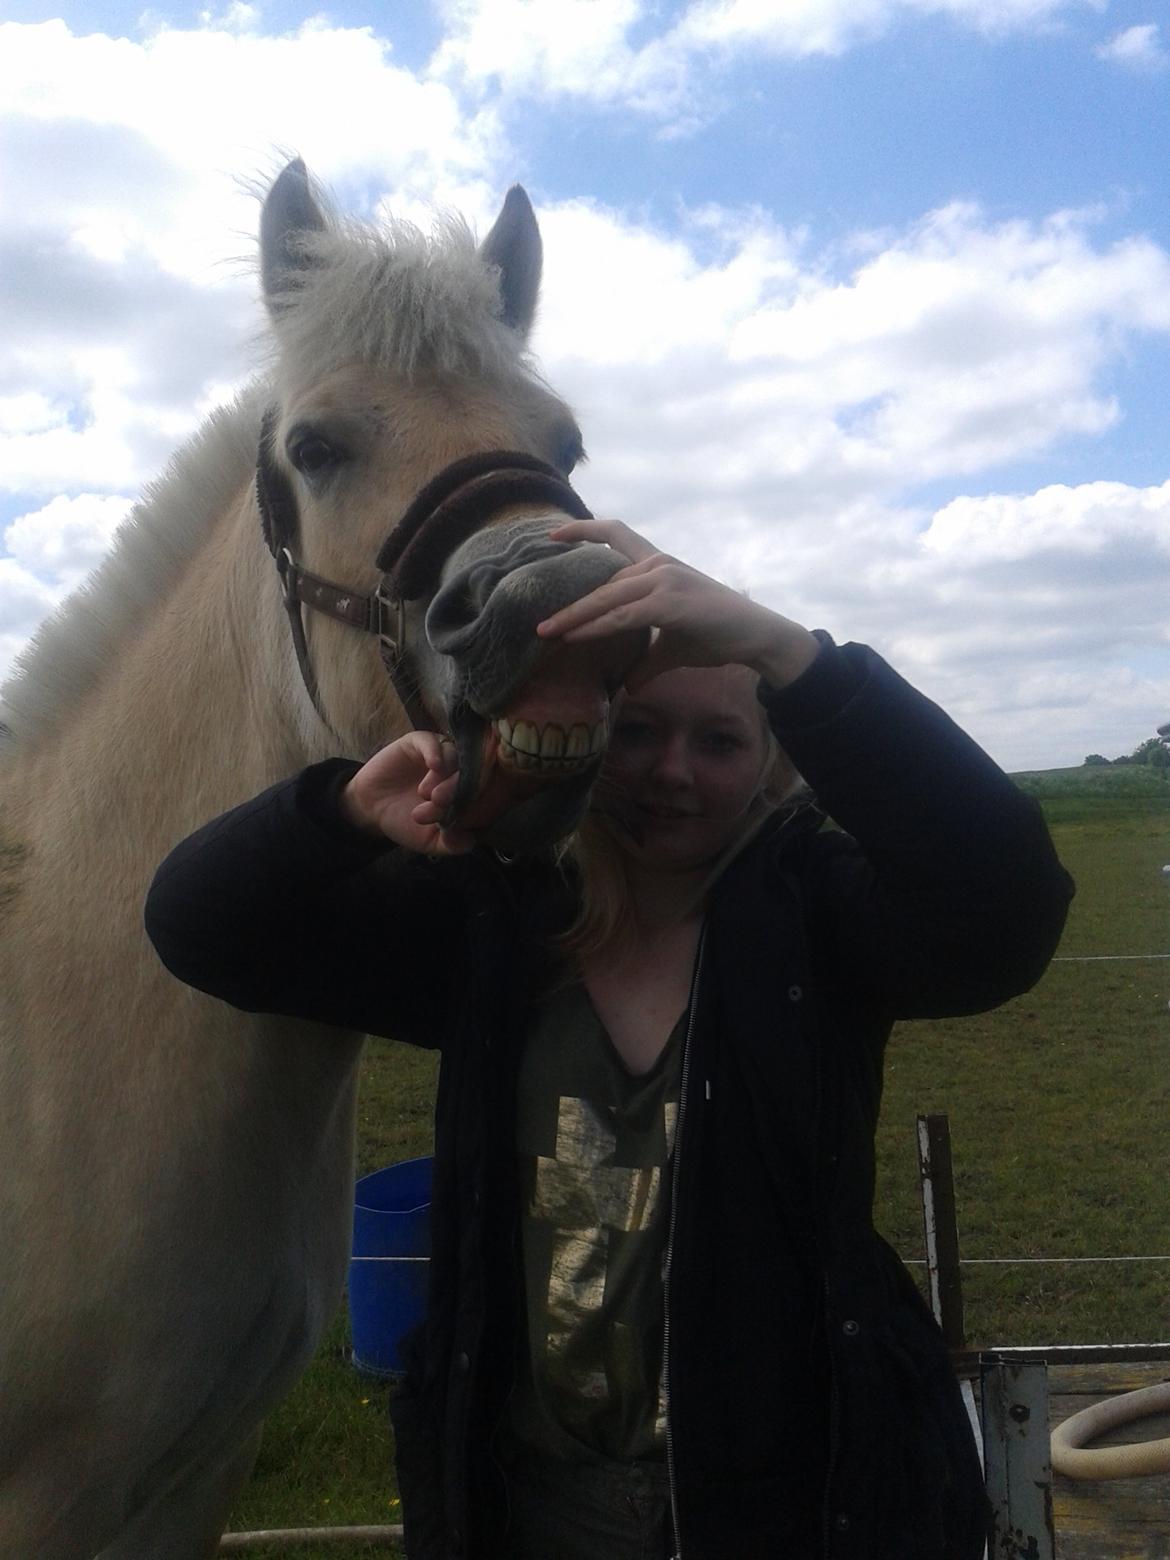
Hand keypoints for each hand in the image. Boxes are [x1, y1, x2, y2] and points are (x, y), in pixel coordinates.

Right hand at [341, 732, 475, 855]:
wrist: (370, 808)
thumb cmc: (405, 823)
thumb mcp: (428, 841)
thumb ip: (450, 844)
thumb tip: (471, 842)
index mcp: (466, 794)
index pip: (485, 794)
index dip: (476, 806)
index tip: (461, 820)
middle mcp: (457, 772)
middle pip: (472, 773)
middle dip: (459, 789)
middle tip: (439, 803)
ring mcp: (441, 755)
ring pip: (456, 757)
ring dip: (445, 775)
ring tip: (427, 793)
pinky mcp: (421, 743)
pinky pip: (435, 742)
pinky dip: (437, 752)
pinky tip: (433, 766)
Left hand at [535, 519, 818, 689]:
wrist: (756, 637)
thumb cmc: (717, 635)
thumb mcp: (672, 646)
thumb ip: (646, 660)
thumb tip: (628, 685)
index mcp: (658, 566)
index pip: (616, 534)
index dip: (584, 531)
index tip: (551, 535)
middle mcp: (658, 565)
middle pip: (602, 578)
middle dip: (568, 600)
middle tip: (540, 621)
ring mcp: (664, 579)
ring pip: (607, 597)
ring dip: (575, 616)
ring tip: (547, 632)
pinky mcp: (670, 601)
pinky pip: (623, 614)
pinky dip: (597, 626)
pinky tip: (576, 637)